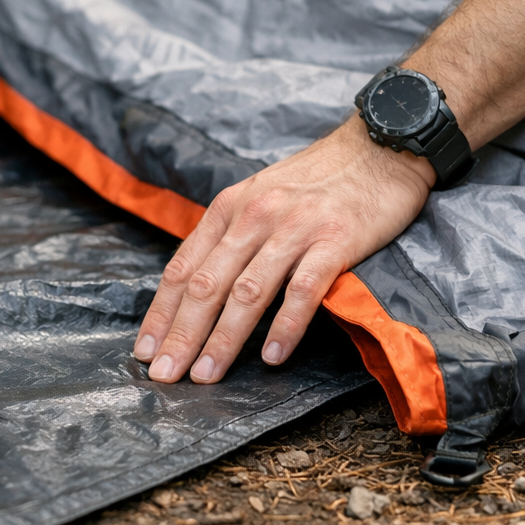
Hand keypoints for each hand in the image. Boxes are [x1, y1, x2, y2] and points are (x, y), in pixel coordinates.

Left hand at [133, 116, 433, 383]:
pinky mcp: (336, 240)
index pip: (183, 268)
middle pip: (208, 285)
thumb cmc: (318, 181)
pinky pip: (304, 289)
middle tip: (165, 376)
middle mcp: (254, 216)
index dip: (161, 313)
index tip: (144, 351)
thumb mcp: (260, 197)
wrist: (379, 148)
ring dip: (224, 339)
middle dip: (181, 335)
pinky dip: (285, 325)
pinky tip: (272, 356)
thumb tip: (198, 290)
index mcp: (229, 208)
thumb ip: (230, 237)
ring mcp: (295, 228)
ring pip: (248, 291)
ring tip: (207, 375)